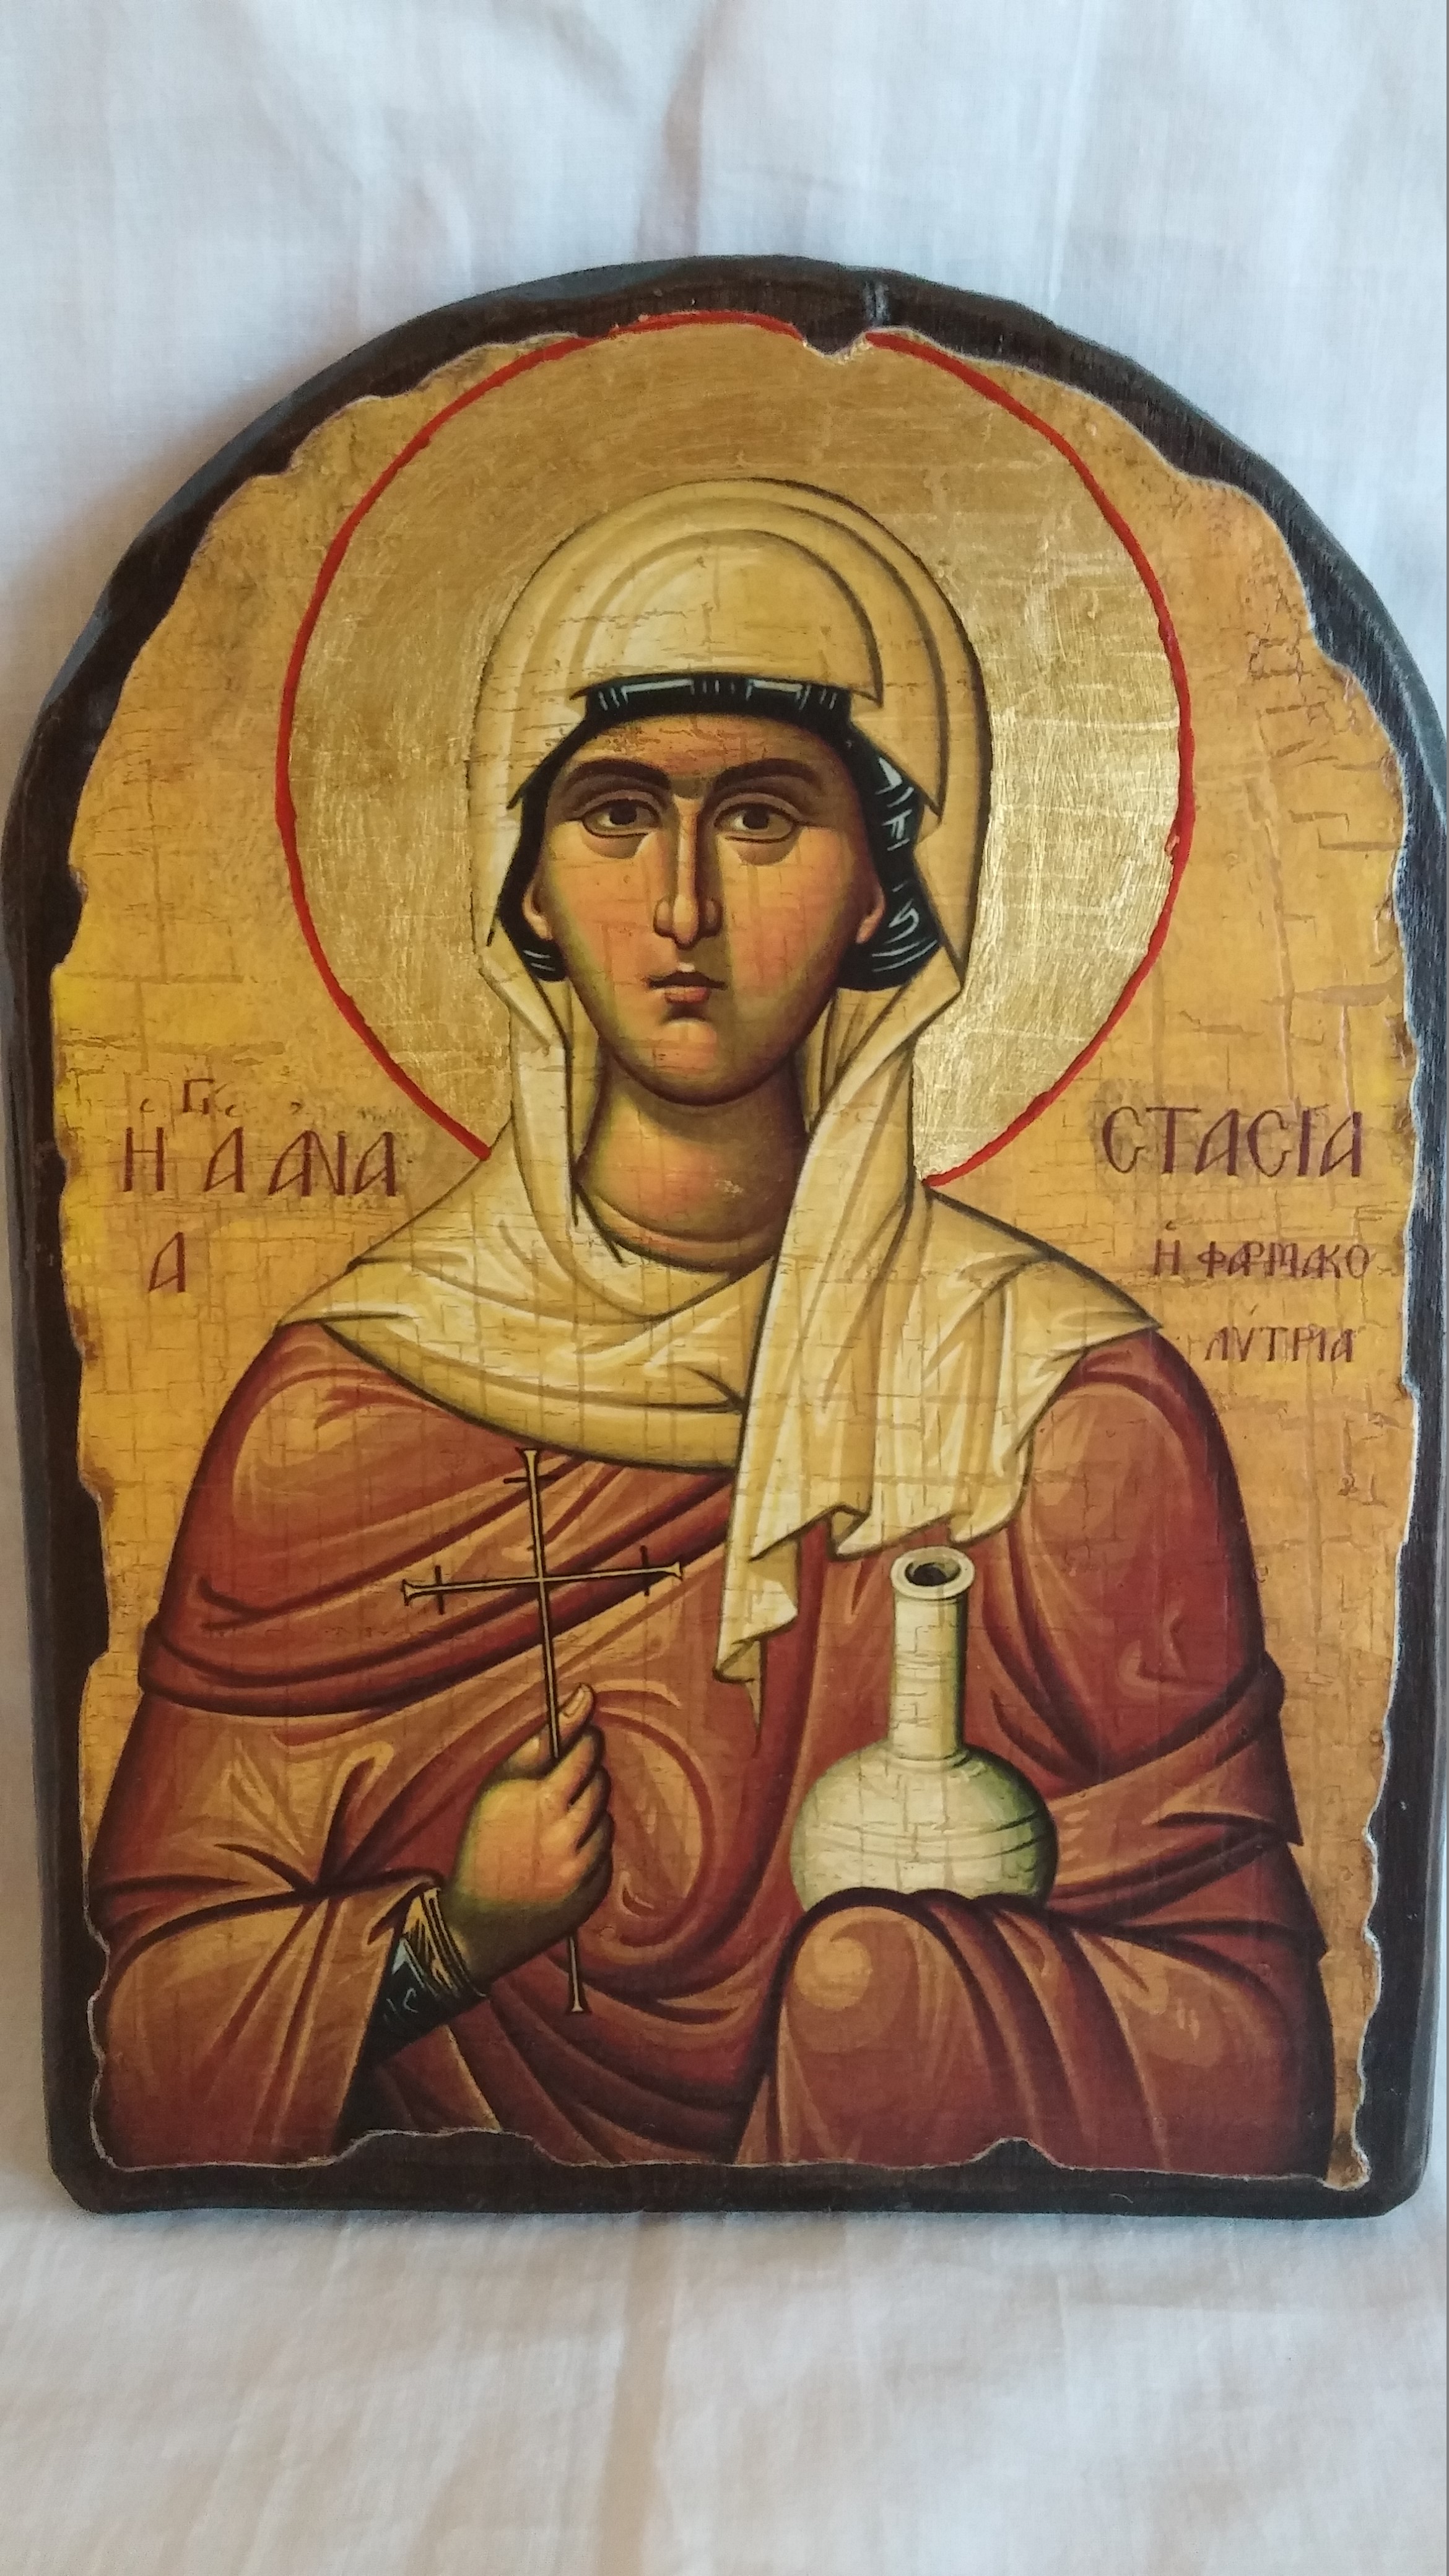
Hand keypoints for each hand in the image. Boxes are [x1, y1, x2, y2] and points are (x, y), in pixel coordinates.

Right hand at [439, 1687, 612, 1987]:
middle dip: (586, 1777)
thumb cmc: (483, 1843)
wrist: (476, 1923)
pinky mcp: (590, 1892)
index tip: (585, 1734)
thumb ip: (541, 1741)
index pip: (584, 1751)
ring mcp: (578, 1865)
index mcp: (534, 1798)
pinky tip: (560, 1857)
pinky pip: (605, 1852)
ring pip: (605, 1816)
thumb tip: (585, 1695)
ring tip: (555, 1826)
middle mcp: (559, 1830)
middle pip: (599, 1782)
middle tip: (562, 1787)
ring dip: (588, 1814)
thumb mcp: (496, 1786)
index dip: (587, 1739)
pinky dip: (589, 1849)